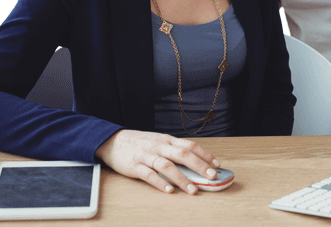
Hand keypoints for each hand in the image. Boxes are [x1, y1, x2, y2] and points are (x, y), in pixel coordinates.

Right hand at [95, 129, 221, 193]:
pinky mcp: (135, 166)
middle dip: (199, 166)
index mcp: (167, 140)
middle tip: (211, 177)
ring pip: (167, 166)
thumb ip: (173, 150)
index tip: (217, 165)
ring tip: (193, 190)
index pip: (190, 146)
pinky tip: (169, 190)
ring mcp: (147, 156)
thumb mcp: (158, 142)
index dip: (204, 155)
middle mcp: (159, 146)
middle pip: (182, 155)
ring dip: (182, 179)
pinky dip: (160, 183)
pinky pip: (149, 175)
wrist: (113, 141)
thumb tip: (195, 163)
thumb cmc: (140, 143)